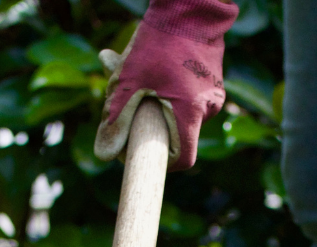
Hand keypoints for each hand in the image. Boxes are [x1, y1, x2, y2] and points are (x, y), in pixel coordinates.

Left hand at [95, 0, 237, 170]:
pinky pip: (186, 95)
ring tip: (127, 71)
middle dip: (146, 121)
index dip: (160, 162)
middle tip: (119, 97)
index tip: (138, 150)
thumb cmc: (158, 43)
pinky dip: (164, 87)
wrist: (190, 6)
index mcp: (191, 114)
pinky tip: (147, 65)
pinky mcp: (212, 80)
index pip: (183, 159)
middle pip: (175, 133)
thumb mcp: (128, 82)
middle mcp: (208, 109)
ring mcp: (213, 94)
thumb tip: (103, 157)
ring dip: (152, 100)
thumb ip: (115, 120)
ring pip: (178, 111)